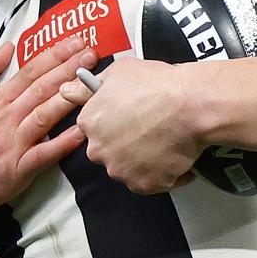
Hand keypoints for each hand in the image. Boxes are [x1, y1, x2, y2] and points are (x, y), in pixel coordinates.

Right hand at [0, 36, 96, 214]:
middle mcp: (7, 119)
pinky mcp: (20, 168)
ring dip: (69, 98)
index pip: (30, 72)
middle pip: (42, 88)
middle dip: (68, 70)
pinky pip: (45, 154)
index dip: (54, 56)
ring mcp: (15, 143)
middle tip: (91, 55)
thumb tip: (6, 47)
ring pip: (45, 115)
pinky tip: (81, 132)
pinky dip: (63, 143)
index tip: (74, 44)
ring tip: (91, 84)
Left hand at [61, 56, 200, 194]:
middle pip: (108, 151)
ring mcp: (121, 170)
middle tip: (148, 129)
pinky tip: (176, 155)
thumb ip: (88, 87)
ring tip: (164, 141)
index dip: (113, 122)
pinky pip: (152, 183)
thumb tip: (66, 92)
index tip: (128, 117)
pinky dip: (165, 174)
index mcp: (89, 123)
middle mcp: (99, 150)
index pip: (93, 128)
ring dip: (143, 160)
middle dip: (125, 143)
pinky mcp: (145, 185)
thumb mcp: (117, 72)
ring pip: (128, 169)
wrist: (190, 105)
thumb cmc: (157, 84)